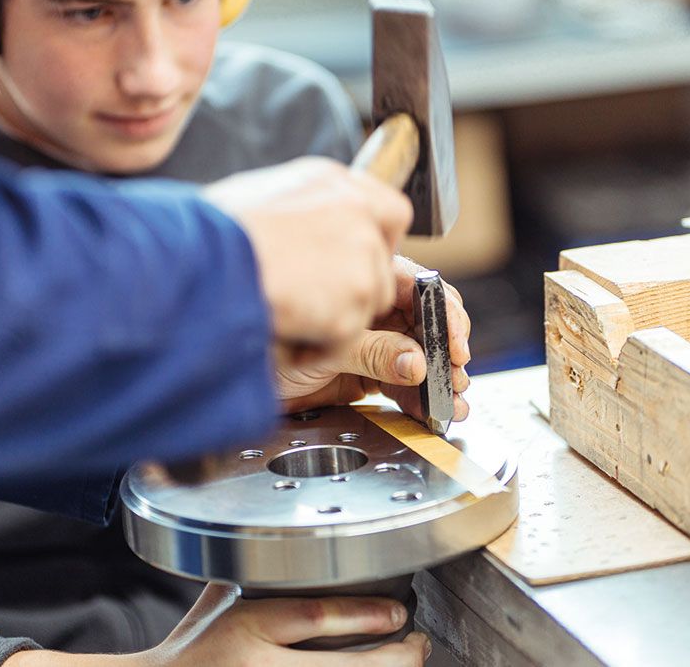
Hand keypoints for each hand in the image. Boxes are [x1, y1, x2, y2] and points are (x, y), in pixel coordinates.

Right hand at [147, 584, 429, 665]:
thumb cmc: (186, 651)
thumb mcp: (214, 605)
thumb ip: (246, 578)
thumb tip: (277, 544)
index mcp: (246, 628)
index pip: (314, 616)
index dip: (365, 614)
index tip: (399, 611)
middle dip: (396, 657)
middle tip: (419, 642)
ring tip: (411, 663)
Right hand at [204, 158, 412, 349]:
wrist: (203, 258)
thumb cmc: (210, 232)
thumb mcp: (256, 197)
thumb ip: (298, 210)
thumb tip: (302, 225)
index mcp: (331, 180)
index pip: (388, 210)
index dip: (373, 241)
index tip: (348, 262)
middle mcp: (356, 209)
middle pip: (382, 260)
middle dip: (357, 285)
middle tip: (317, 298)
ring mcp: (361, 253)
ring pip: (369, 301)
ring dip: (336, 316)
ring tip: (287, 312)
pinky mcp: (356, 297)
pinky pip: (347, 335)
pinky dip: (319, 344)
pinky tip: (285, 328)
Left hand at [278, 255, 470, 422]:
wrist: (234, 371)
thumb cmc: (261, 337)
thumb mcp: (321, 346)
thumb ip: (371, 352)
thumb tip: (415, 361)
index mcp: (360, 279)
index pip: (417, 289)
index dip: (443, 315)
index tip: (454, 344)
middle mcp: (369, 307)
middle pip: (426, 324)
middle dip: (446, 351)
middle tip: (455, 377)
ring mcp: (369, 339)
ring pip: (419, 355)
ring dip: (439, 378)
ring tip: (451, 400)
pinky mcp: (364, 373)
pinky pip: (402, 382)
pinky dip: (419, 397)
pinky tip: (432, 410)